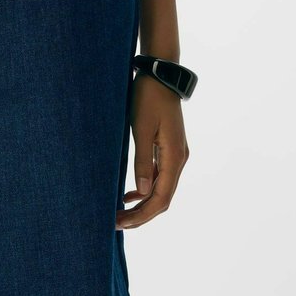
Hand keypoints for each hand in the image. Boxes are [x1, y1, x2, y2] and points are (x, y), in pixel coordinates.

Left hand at [116, 72, 189, 228]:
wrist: (160, 73)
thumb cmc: (148, 97)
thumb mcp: (141, 128)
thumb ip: (142, 161)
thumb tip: (142, 193)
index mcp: (174, 157)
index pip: (161, 199)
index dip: (141, 215)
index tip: (120, 222)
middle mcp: (178, 159)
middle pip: (163, 198)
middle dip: (141, 214)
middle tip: (116, 222)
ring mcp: (175, 154)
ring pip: (161, 188)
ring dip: (142, 203)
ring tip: (120, 212)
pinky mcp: (168, 147)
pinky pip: (159, 176)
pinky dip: (145, 188)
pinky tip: (129, 193)